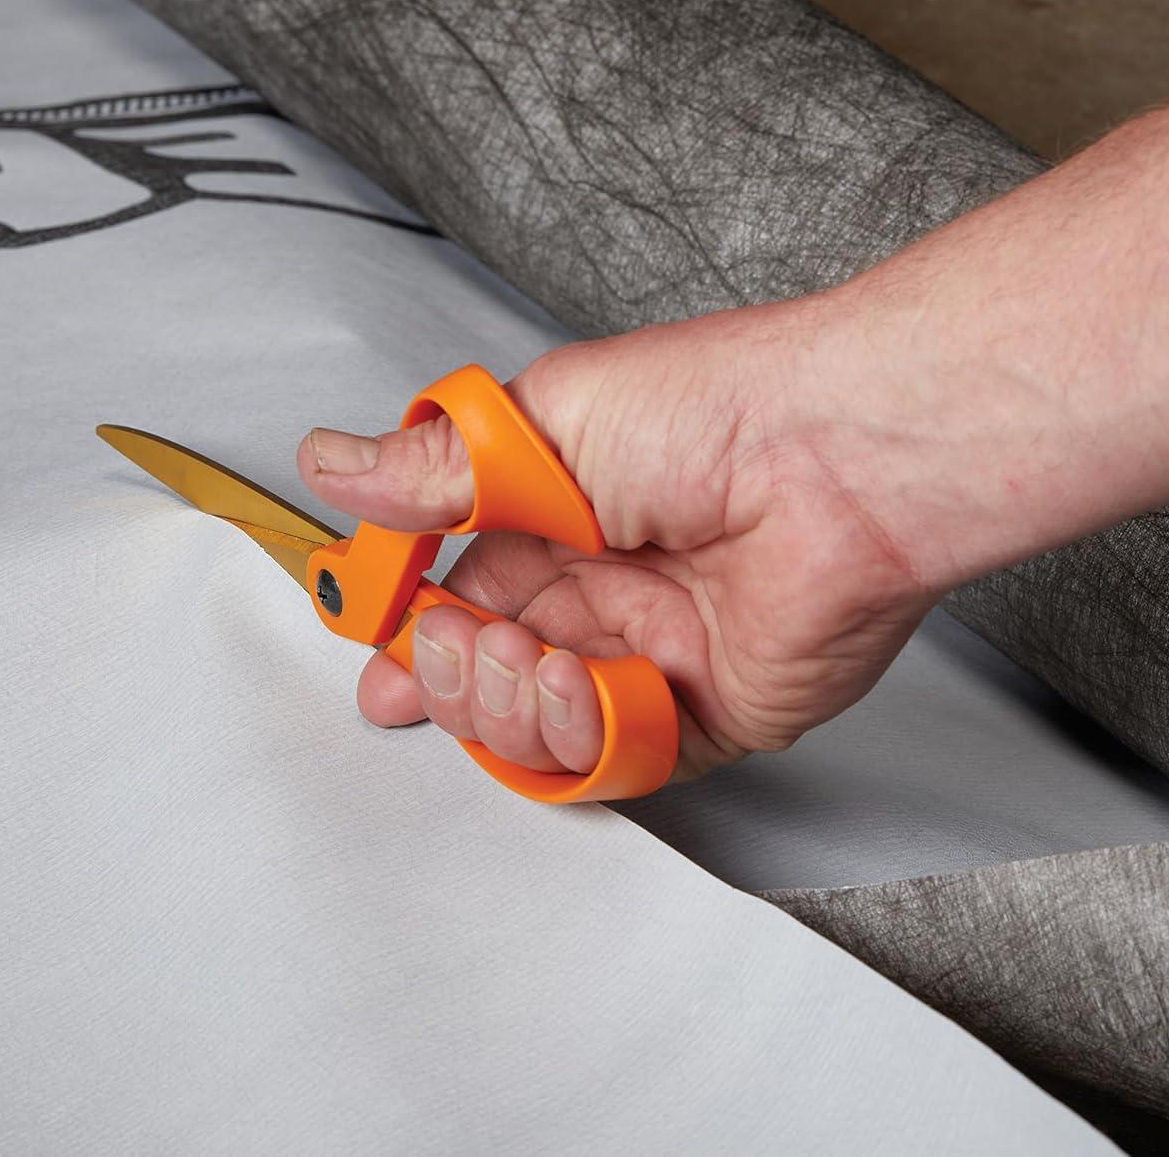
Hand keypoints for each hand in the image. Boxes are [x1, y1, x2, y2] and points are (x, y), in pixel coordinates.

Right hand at [296, 301, 938, 781]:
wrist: (836, 456)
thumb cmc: (713, 408)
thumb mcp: (542, 422)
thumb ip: (430, 469)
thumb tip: (332, 462)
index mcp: (559, 515)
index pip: (458, 589)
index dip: (407, 625)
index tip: (369, 638)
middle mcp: (601, 589)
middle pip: (483, 671)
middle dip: (445, 671)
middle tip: (453, 638)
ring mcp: (647, 654)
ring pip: (531, 728)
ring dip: (501, 705)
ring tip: (521, 654)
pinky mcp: (700, 712)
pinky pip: (609, 759)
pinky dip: (575, 735)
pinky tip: (579, 682)